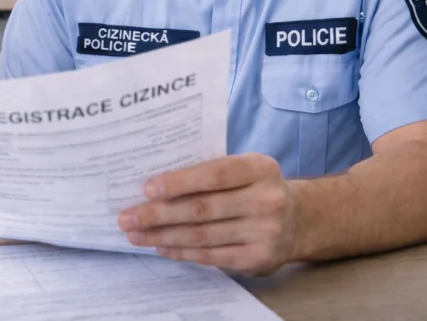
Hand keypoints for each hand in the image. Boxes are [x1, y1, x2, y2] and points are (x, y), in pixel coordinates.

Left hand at [117, 154, 296, 275]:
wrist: (298, 219)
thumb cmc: (254, 187)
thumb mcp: (243, 168)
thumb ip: (208, 170)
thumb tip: (154, 184)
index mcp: (260, 168)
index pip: (214, 174)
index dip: (179, 182)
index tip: (147, 189)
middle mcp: (267, 199)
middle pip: (202, 209)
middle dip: (159, 214)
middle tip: (128, 217)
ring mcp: (266, 232)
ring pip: (203, 235)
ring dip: (163, 235)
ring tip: (136, 234)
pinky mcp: (260, 258)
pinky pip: (212, 256)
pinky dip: (182, 251)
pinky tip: (161, 246)